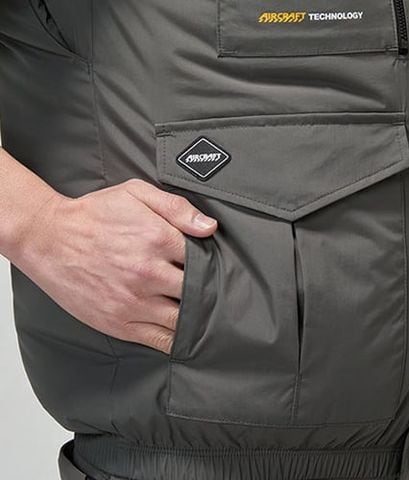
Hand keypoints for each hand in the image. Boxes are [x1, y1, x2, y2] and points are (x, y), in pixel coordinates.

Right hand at [13, 178, 216, 353]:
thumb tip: (209, 227)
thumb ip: (177, 208)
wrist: (47, 238)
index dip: (212, 265)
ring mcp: (134, 302)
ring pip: (183, 320)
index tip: (214, 268)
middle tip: (211, 293)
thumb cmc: (93, 215)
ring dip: (196, 318)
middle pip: (197, 292)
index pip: (203, 260)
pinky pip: (160, 340)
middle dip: (207, 293)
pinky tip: (183, 333)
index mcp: (157, 239)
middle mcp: (148, 273)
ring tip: (200, 313)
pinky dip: (177, 339)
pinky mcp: (119, 322)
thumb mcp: (136, 194)